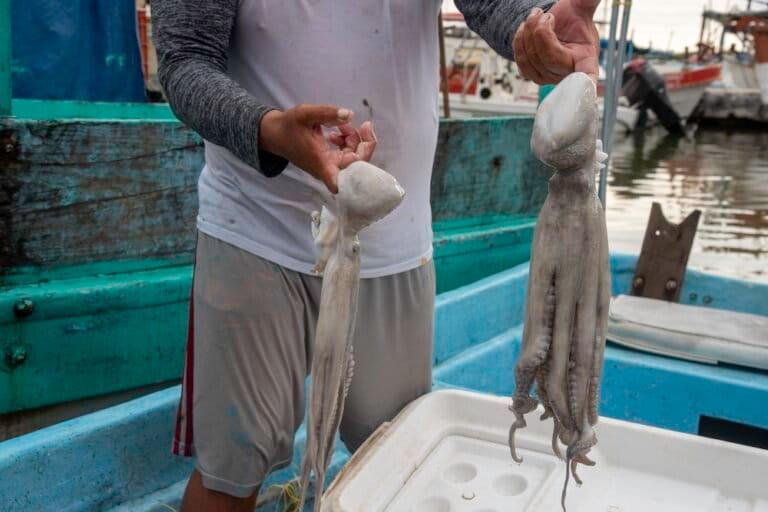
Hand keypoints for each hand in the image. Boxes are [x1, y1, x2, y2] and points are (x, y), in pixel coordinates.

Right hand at [259, 104, 376, 192]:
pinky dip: (348, 141)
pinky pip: (347, 154)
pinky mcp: (330, 161)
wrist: (275, 134)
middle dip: (364, 144)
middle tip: (364, 125)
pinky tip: (338, 131)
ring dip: (355, 140)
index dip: (361, 167)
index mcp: (322, 164)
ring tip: (342, 125)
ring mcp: (330, 166)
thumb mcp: (306, 114)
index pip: (346, 180)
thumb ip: (327, 113)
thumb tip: (349, 114)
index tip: (361, 145)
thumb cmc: (288, 126)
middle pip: (358, 166)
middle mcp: (328, 170)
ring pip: (354, 158)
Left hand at [513, 0, 599, 83]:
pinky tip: (526, 28)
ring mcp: (549, 77)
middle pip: (550, 60)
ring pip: (532, 60)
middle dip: (542, 32)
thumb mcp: (581, 6)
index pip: (587, 75)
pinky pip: (521, 61)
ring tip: (536, 16)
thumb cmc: (573, 17)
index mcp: (586, 58)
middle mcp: (568, 73)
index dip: (586, 83)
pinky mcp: (533, 74)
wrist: (556, 23)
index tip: (588, 88)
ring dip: (529, 32)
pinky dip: (519, 41)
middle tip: (546, 15)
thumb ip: (589, 1)